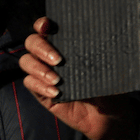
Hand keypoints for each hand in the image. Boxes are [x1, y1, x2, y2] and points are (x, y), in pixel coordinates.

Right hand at [21, 18, 139, 139]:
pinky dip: (40, 85)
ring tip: (57, 79)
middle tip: (58, 59)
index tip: (47, 26)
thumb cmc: (112, 86)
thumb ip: (102, 55)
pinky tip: (56, 91)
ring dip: (39, 68)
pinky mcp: (41, 91)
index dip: (43, 24)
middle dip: (41, 47)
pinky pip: (30, 83)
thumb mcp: (111, 69)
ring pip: (26, 62)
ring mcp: (44, 73)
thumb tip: (102, 42)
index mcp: (69, 44)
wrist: (109, 115)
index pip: (48, 28)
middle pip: (32, 42)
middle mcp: (52, 55)